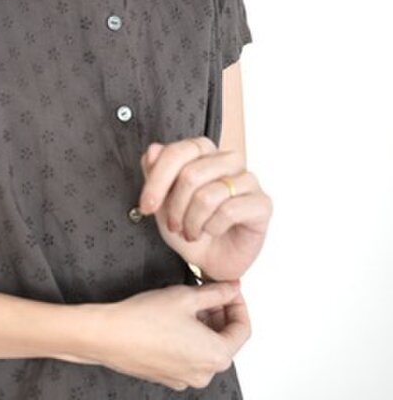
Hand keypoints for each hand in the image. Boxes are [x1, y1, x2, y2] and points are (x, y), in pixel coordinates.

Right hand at [65, 281, 250, 390]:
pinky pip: (188, 357)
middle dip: (219, 314)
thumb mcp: (186, 296)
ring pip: (206, 348)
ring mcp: (186, 378)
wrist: (109, 336)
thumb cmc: (143, 319)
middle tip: (206, 292)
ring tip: (186, 304)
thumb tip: (231, 289)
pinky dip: (188, 339)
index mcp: (217, 355)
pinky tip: (173, 321)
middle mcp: (205, 373)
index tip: (228, 290)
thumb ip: (216, 293)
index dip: (238, 304)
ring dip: (203, 325)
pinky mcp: (169, 377)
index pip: (242, 329)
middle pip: (225, 340)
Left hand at [138, 137, 272, 280]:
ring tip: (192, 231)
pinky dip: (212, 227)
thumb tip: (153, 150)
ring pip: (208, 195)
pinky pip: (229, 211)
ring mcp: (248, 180)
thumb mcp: (162, 202)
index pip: (178, 152)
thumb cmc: (188, 226)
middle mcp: (228, 160)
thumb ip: (154, 173)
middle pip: (191, 174)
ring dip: (192, 222)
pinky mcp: (262, 203)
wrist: (210, 259)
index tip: (147, 206)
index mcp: (203, 152)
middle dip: (174, 207)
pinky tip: (213, 232)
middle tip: (174, 226)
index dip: (157, 179)